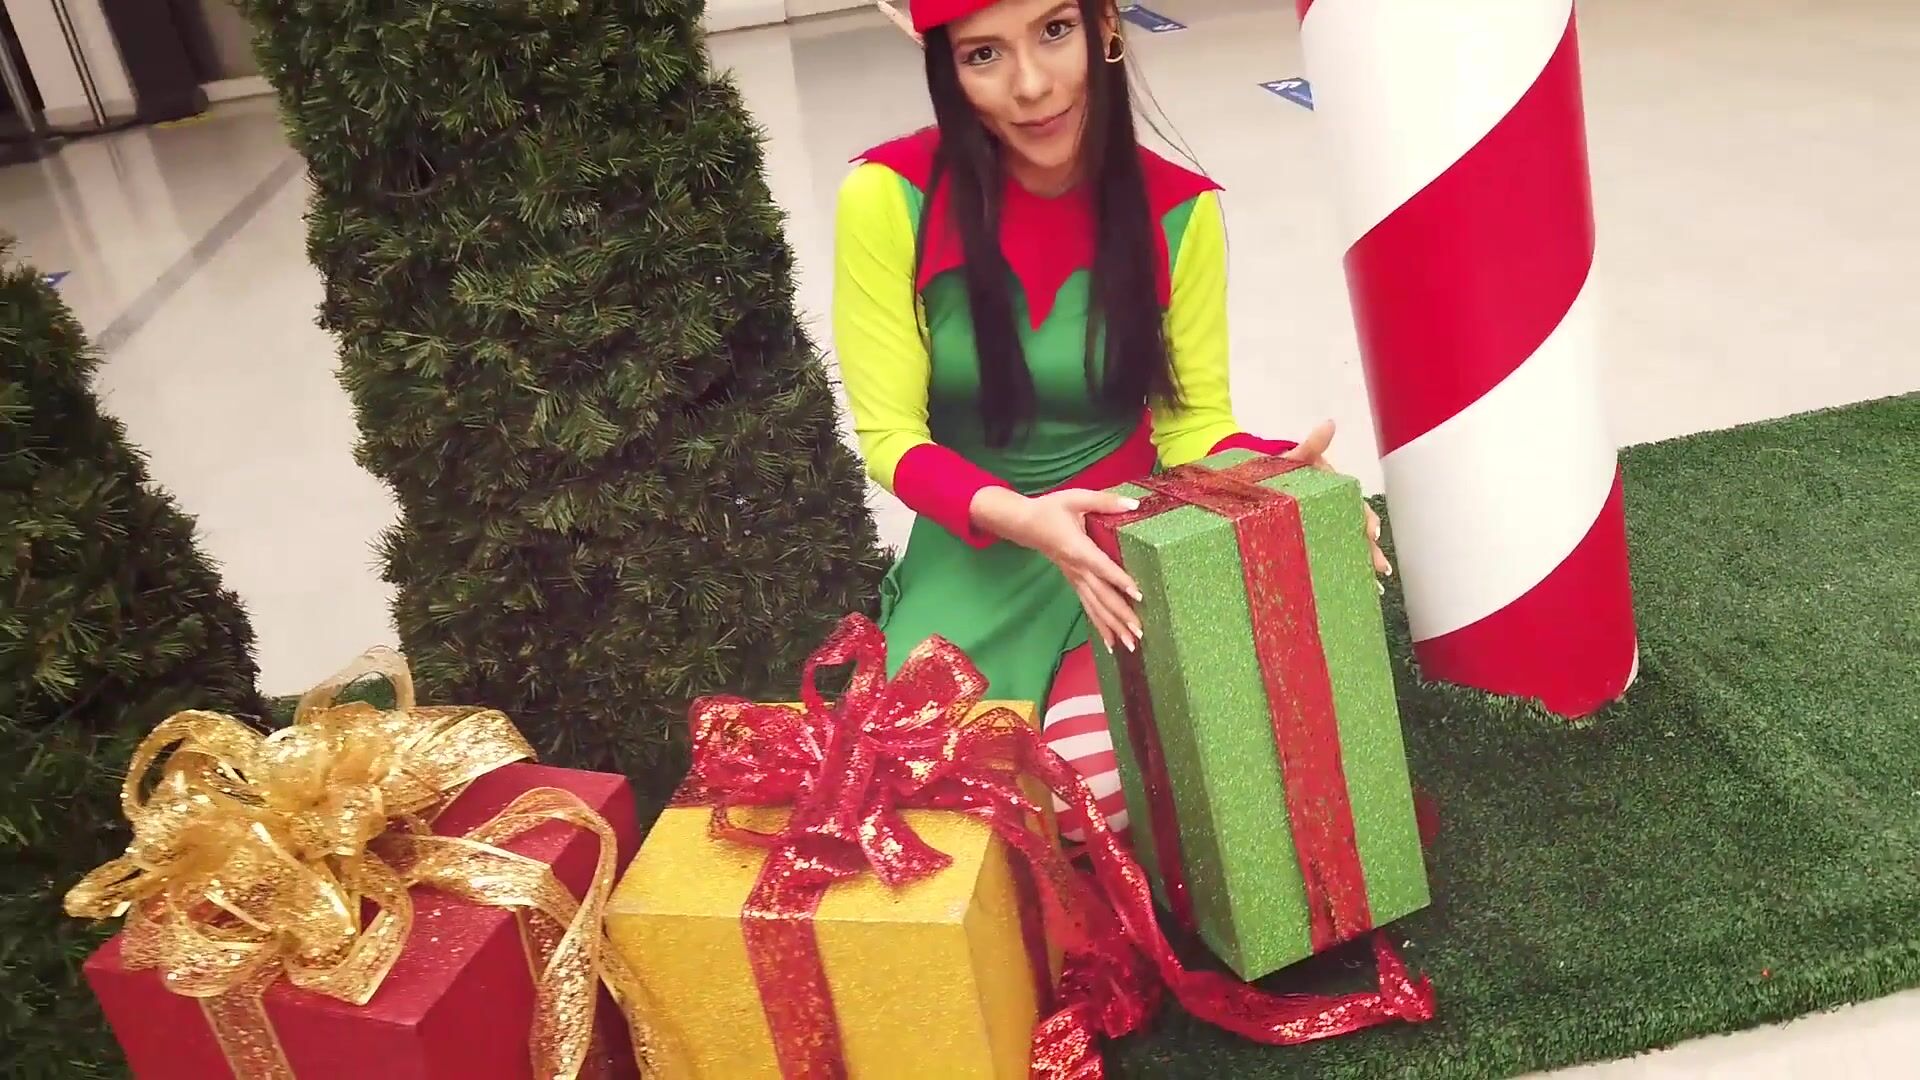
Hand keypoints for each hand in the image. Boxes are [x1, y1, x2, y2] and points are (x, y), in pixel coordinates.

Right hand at [970, 487, 1144, 652]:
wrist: (1023, 523)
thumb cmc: (1049, 509)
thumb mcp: (1076, 498)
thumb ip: (1104, 501)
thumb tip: (1134, 503)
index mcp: (1078, 548)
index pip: (1102, 566)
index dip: (1119, 580)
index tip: (1138, 595)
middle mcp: (1076, 569)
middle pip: (1101, 596)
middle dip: (1120, 616)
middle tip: (1139, 633)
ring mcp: (1074, 578)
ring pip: (1095, 607)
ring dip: (1113, 627)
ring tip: (1131, 645)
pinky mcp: (1073, 582)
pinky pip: (1088, 607)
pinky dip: (1100, 626)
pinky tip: (1111, 643)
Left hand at [1282, 419, 1392, 577]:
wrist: (1258, 484)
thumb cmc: (1280, 470)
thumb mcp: (1294, 458)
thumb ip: (1311, 446)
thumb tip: (1329, 424)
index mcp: (1335, 494)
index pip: (1356, 507)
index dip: (1366, 519)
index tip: (1372, 532)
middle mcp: (1335, 511)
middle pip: (1357, 531)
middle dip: (1372, 549)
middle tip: (1380, 567)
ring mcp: (1325, 526)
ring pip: (1349, 545)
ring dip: (1364, 563)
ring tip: (1375, 585)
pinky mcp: (1312, 540)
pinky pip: (1330, 555)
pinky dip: (1344, 569)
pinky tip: (1355, 587)